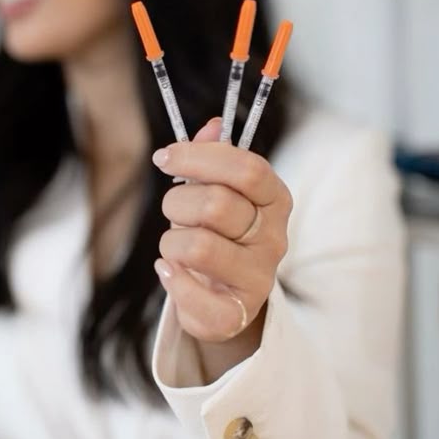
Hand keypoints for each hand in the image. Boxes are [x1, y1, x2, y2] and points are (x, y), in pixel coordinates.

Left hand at [153, 117, 292, 343]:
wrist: (227, 298)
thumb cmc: (218, 235)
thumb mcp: (215, 191)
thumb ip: (213, 158)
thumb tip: (214, 125)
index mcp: (274, 200)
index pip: (247, 168)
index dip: (200, 157)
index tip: (164, 157)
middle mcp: (274, 238)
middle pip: (216, 204)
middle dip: (177, 202)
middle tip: (172, 210)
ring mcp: (259, 277)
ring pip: (197, 246)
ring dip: (170, 242)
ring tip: (173, 247)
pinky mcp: (236, 312)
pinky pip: (191, 292)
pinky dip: (170, 278)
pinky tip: (169, 271)